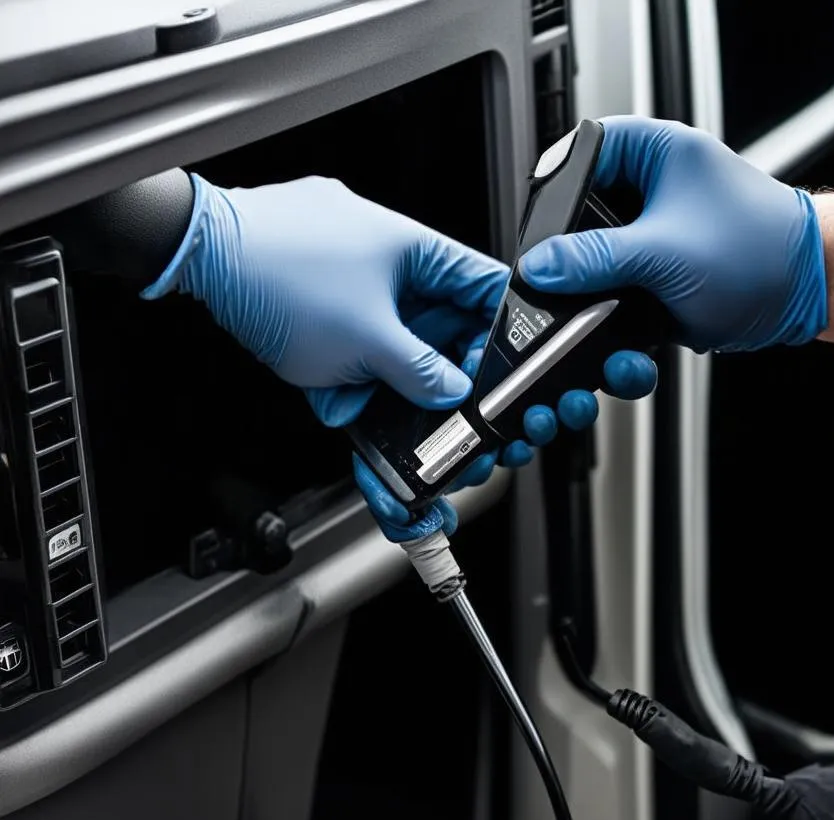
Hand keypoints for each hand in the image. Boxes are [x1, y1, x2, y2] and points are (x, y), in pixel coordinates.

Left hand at [140, 172, 655, 541]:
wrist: (196, 258)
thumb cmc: (277, 272)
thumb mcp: (369, 339)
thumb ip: (422, 373)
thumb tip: (453, 392)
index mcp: (419, 254)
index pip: (488, 291)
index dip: (502, 338)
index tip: (502, 379)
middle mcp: (392, 268)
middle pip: (443, 332)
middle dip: (441, 380)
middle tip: (450, 417)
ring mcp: (356, 289)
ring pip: (399, 350)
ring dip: (392, 388)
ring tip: (377, 411)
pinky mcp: (325, 312)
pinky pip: (358, 353)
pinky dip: (352, 381)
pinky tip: (338, 397)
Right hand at [518, 115, 827, 352]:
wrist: (802, 297)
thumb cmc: (760, 251)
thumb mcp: (663, 252)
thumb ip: (594, 259)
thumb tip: (542, 266)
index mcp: (654, 152)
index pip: (577, 156)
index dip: (552, 195)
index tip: (541, 237)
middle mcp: (650, 188)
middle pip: (578, 217)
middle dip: (572, 258)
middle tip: (566, 281)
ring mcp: (651, 234)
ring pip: (594, 261)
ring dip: (593, 293)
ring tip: (602, 307)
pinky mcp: (656, 274)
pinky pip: (615, 292)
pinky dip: (612, 314)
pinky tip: (619, 325)